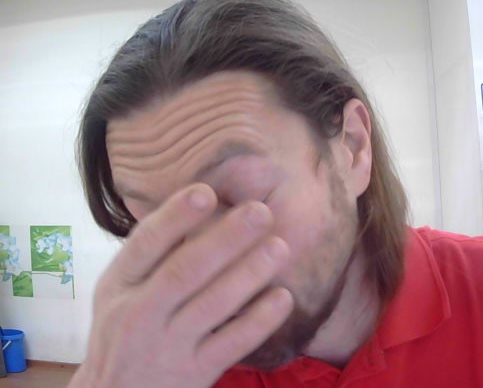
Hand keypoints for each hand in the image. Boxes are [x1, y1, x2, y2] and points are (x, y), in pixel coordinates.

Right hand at [68, 183, 292, 387]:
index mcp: (120, 284)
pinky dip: (259, 320)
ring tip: (279, 247)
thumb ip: (152, 254)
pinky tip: (283, 297)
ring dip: (249, 273)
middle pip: (185, 271)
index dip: (175, 217)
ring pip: (212, 305)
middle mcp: (139, 313)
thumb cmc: (125, 330)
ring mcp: (166, 346)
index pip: (146, 244)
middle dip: (225, 239)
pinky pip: (231, 344)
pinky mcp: (193, 374)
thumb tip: (200, 202)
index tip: (206, 192)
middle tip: (260, 212)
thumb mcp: (121, 291)